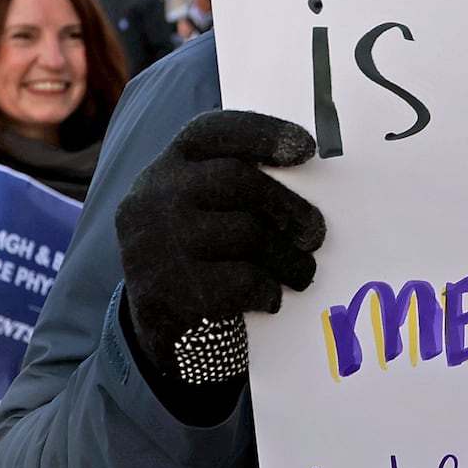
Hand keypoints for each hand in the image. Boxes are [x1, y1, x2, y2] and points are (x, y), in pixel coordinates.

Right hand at [117, 110, 324, 383]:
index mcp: (165, 169)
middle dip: (288, 206)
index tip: (307, 148)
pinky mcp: (170, 293)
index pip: (210, 131)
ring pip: (247, 234)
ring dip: (289, 257)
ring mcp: (156, 246)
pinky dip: (268, 290)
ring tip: (302, 272)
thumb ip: (237, 189)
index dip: (262, 133)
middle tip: (315, 232)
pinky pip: (243, 281)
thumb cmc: (200, 261)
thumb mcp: (202, 213)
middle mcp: (152, 199)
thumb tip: (311, 180)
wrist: (160, 337)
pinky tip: (270, 298)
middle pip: (237, 181)